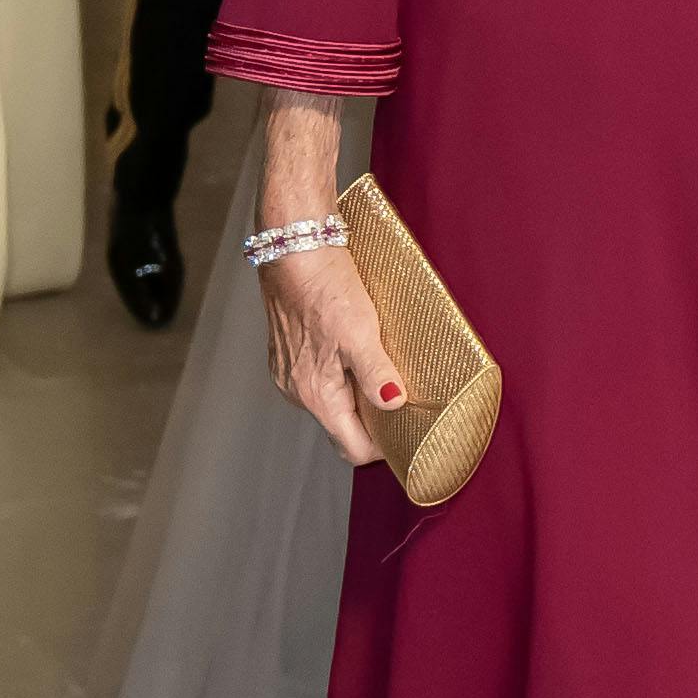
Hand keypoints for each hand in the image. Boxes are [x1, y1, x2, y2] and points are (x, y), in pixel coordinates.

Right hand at [259, 246, 396, 464]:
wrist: (295, 249)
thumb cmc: (325, 288)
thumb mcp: (361, 332)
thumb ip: (377, 373)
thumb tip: (395, 404)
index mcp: (316, 395)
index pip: (352, 448)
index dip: (382, 448)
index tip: (408, 436)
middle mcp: (297, 391)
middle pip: (343, 428)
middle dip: (374, 422)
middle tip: (405, 400)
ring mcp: (290, 374)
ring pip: (332, 403)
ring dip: (359, 396)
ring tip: (386, 371)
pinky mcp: (289, 355)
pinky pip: (321, 380)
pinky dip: (343, 376)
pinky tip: (360, 352)